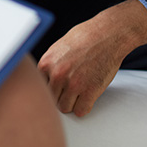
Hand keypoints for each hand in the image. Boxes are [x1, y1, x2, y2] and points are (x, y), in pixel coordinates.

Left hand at [37, 0, 146, 116]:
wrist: (107, 35)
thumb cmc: (85, 37)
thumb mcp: (58, 48)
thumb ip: (50, 65)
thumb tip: (44, 79)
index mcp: (46, 63)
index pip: (40, 86)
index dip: (50, 86)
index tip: (56, 85)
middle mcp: (57, 75)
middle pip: (51, 98)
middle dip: (60, 95)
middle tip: (69, 89)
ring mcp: (73, 84)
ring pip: (64, 107)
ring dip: (71, 102)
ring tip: (78, 92)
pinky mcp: (90, 91)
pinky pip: (81, 111)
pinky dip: (84, 107)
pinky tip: (87, 97)